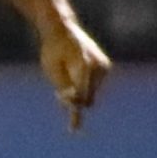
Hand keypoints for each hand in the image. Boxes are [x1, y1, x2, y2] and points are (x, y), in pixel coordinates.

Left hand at [39, 16, 110, 130]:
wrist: (62, 28)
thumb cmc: (52, 50)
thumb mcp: (51, 69)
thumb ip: (62, 86)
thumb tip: (74, 104)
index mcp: (84, 66)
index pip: (82, 96)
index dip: (74, 107)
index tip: (73, 129)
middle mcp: (98, 67)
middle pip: (89, 98)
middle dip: (75, 101)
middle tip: (58, 95)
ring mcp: (104, 67)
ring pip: (92, 94)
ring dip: (79, 94)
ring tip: (65, 77)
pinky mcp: (105, 68)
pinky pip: (94, 88)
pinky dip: (84, 88)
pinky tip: (73, 76)